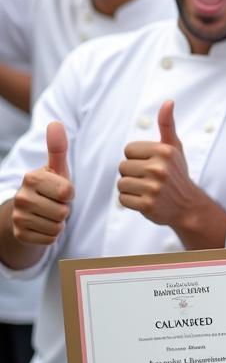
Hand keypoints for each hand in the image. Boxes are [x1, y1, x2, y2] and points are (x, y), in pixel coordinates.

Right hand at [10, 122, 73, 244]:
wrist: (31, 210)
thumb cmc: (50, 185)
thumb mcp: (56, 168)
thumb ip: (58, 148)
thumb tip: (55, 123)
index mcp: (31, 177)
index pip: (67, 191)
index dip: (69, 192)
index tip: (60, 189)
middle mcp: (20, 197)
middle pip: (63, 211)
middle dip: (64, 209)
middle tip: (54, 203)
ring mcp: (18, 217)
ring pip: (57, 226)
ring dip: (59, 222)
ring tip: (49, 213)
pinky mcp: (20, 235)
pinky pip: (50, 239)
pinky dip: (51, 234)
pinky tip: (43, 224)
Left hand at [117, 101, 198, 225]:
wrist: (188, 205)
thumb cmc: (177, 173)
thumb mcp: (174, 147)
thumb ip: (167, 124)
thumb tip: (169, 101)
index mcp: (164, 151)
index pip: (128, 150)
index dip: (136, 157)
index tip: (151, 164)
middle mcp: (159, 168)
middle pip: (122, 166)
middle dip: (133, 173)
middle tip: (150, 179)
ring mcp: (153, 188)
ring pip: (121, 183)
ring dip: (131, 188)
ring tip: (147, 189)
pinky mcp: (147, 205)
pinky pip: (122, 199)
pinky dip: (131, 201)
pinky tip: (145, 200)